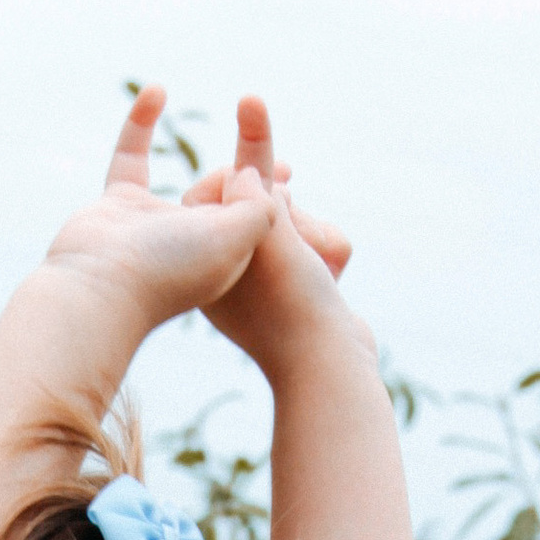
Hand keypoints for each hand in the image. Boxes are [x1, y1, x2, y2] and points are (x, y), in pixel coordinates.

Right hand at [42, 85, 276, 336]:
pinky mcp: (117, 205)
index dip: (273, 197)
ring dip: (210, 170)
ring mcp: (153, 226)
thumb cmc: (168, 267)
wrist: (96, 288)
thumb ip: (259, 207)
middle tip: (270, 164)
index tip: (288, 170)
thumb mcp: (236, 239)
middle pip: (226, 206)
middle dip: (243, 182)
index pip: (254, 223)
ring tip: (232, 122)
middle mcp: (190, 247)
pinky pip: (131, 156)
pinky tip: (158, 89)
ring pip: (189, 189)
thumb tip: (250, 173)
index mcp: (221, 261)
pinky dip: (140, 122)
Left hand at [184, 95, 376, 381]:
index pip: (217, 199)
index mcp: (206, 266)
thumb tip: (242, 170)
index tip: (282, 173)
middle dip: (287, 208)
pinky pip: (311, 256)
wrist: (326, 369)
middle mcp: (228, 279)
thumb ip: (251, 195)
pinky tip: (333, 272)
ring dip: (313, 232)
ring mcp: (263, 292)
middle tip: (299, 199)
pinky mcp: (297, 300)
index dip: (246, 176)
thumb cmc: (291, 304)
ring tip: (320, 257)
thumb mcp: (265, 237)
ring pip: (291, 231)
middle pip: (259, 211)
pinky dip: (326, 255)